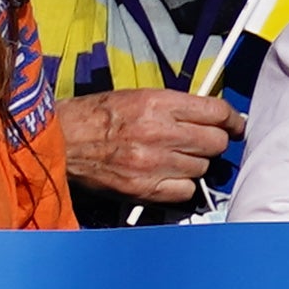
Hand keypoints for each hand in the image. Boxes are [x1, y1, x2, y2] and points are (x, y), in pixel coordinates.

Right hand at [61, 84, 242, 211]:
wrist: (55, 142)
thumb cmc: (90, 118)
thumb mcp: (134, 97)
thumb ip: (173, 107)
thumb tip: (209, 118)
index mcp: (156, 104)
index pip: (216, 112)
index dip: (231, 120)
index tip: (233, 125)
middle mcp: (158, 132)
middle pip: (215, 143)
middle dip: (211, 143)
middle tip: (198, 143)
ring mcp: (152, 162)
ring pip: (202, 168)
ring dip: (193, 165)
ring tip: (172, 159)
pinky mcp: (143, 187)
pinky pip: (185, 191)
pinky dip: (179, 186)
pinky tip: (164, 176)